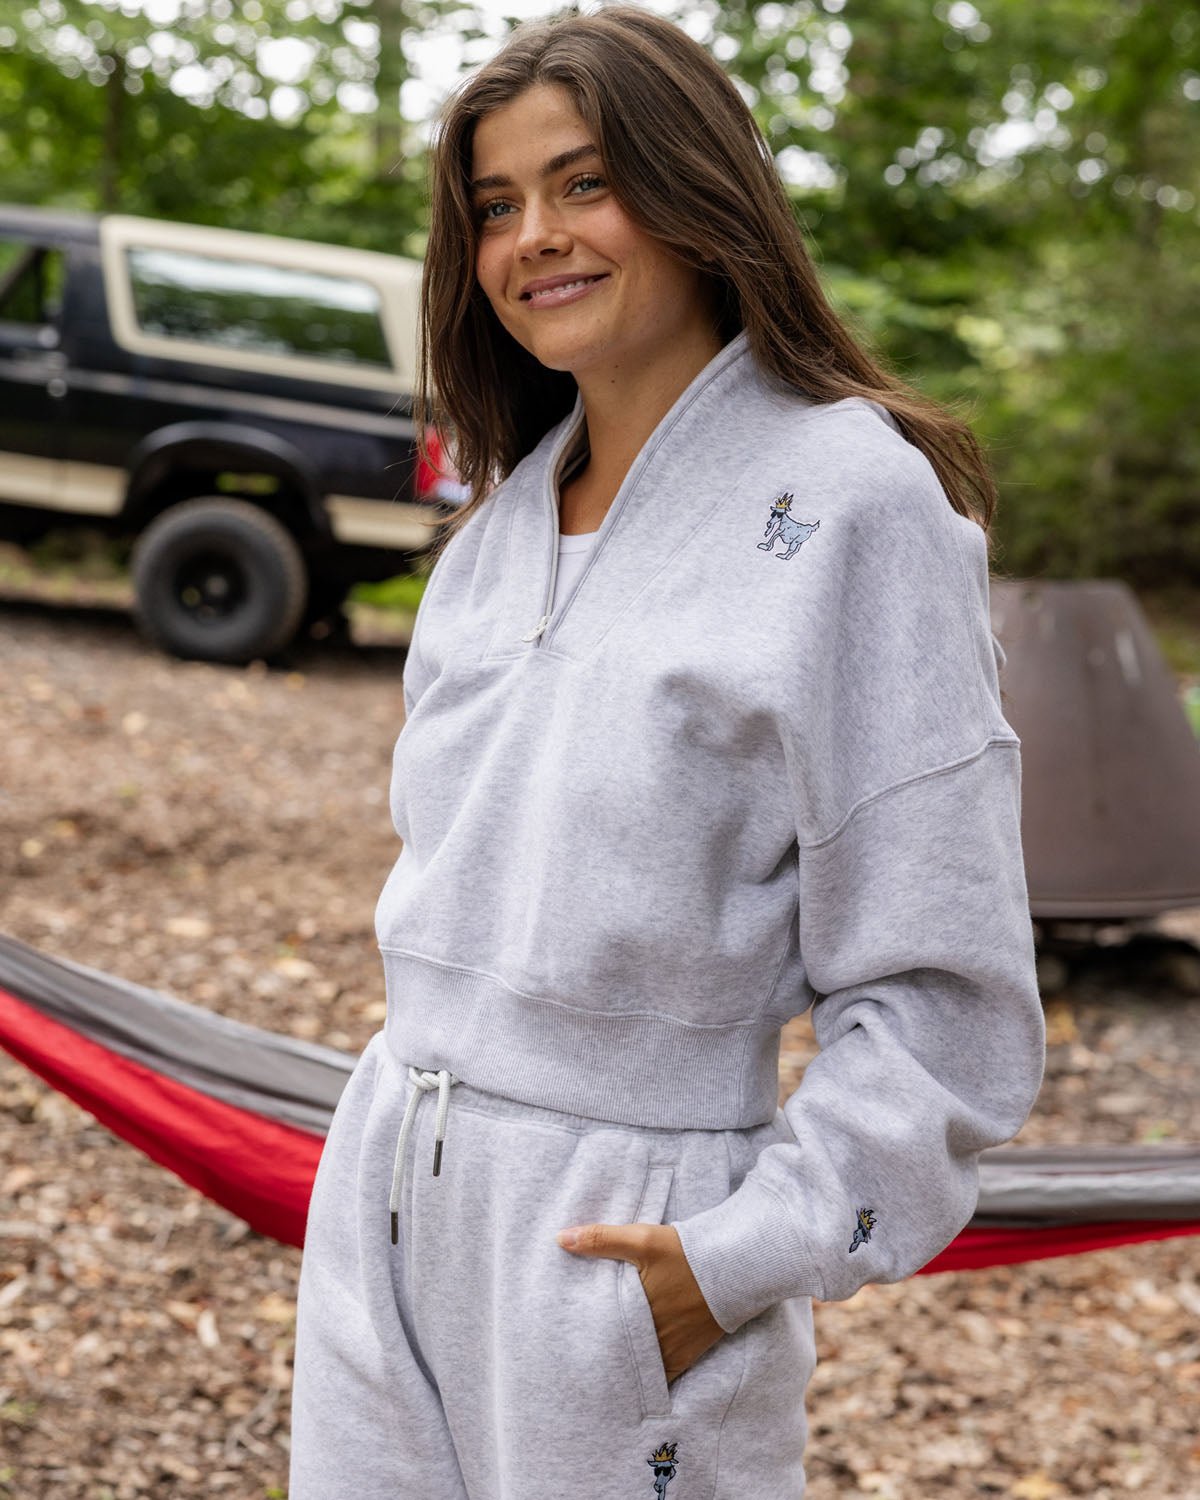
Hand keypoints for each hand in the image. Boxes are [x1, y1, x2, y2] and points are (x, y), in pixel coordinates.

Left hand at [556, 1221, 724, 1382]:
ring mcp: (670, 1349)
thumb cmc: (686, 1253)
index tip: (565, 1345)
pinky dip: (650, 1377)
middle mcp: (651, 1337)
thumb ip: (601, 1239)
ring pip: (638, 1367)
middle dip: (600, 1356)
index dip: (581, 1340)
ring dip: (624, 1366)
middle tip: (578, 1361)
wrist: (735, 1266)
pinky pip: (663, 1375)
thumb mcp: (642, 1239)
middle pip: (618, 1353)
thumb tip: (560, 1239)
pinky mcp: (687, 1354)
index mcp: (635, 1311)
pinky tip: (636, 1378)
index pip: (599, 1334)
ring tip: (602, 1371)